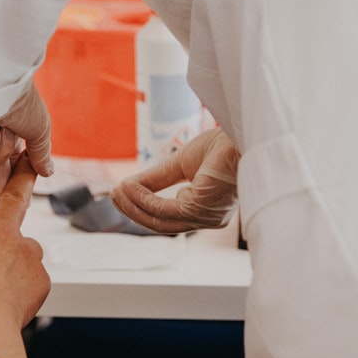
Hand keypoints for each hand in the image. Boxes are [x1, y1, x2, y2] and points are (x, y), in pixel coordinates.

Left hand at [0, 82, 53, 193]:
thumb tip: (48, 172)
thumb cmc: (20, 102)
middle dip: (9, 180)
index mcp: (8, 127)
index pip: (11, 159)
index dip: (18, 176)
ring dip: (3, 149)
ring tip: (4, 128)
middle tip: (22, 200)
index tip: (26, 195)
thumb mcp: (38, 131)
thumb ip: (41, 154)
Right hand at [0, 153, 49, 328]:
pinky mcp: (42, 276)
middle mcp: (6, 235)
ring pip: (26, 250)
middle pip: (16, 198)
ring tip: (0, 288)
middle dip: (22, 179)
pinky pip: (34, 277)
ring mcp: (28, 253)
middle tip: (28, 164)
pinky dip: (25, 286)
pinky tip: (11, 302)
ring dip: (18, 261)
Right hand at [111, 128, 239, 233]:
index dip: (142, 207)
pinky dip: (142, 199)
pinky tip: (129, 187)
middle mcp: (208, 218)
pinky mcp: (201, 209)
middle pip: (161, 224)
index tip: (121, 194)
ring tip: (116, 191)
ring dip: (133, 205)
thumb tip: (128, 186)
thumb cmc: (223, 147)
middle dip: (133, 210)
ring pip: (159, 220)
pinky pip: (163, 209)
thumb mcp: (180, 164)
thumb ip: (155, 178)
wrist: (245, 134)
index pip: (169, 217)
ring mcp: (206, 217)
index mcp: (206, 209)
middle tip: (113, 195)